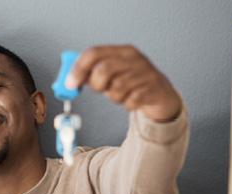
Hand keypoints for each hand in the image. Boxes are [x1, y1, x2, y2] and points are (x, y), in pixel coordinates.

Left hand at [66, 45, 181, 121]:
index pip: (94, 53)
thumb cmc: (132, 83)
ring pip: (117, 87)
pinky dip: (127, 104)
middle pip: (103, 69)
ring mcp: (146, 73)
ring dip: (113, 97)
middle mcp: (135, 59)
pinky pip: (130, 101)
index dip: (78, 68)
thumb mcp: (112, 74)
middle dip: (96, 85)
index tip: (70, 83)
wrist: (161, 94)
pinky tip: (131, 100)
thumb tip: (70, 78)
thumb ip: (92, 73)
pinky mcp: (153, 89)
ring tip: (120, 95)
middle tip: (100, 90)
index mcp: (122, 51)